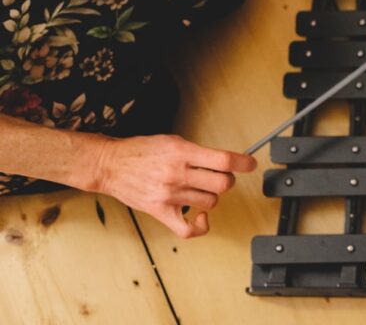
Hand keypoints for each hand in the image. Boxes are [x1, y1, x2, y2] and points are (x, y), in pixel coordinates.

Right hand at [93, 135, 256, 237]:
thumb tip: (224, 161)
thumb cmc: (141, 151)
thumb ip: (197, 152)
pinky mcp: (160, 212)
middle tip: (220, 177)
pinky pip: (189, 229)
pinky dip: (201, 226)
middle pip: (222, 184)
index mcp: (181, 152)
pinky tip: (202, 217)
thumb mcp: (172, 141)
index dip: (243, 162)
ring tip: (201, 190)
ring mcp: (169, 195)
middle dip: (226, 180)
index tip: (250, 163)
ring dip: (211, 196)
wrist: (110, 165)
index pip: (223, 160)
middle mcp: (177, 174)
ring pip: (210, 202)